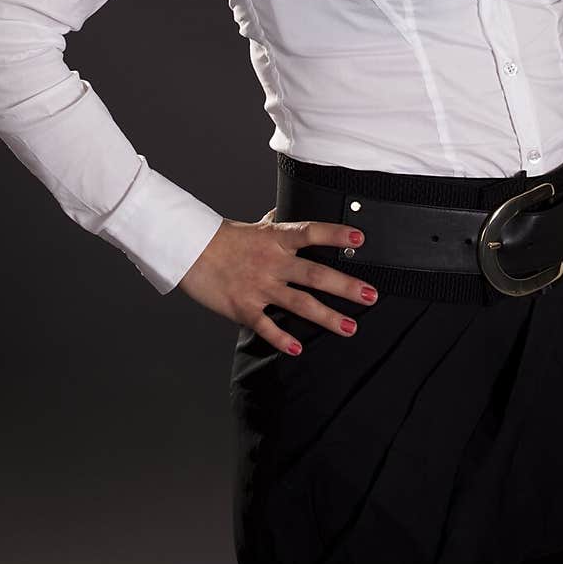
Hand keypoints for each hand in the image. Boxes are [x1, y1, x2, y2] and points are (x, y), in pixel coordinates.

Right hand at [176, 208, 378, 354]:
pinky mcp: (244, 307)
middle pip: (314, 274)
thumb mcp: (255, 227)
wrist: (191, 251)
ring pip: (299, 303)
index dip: (335, 234)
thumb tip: (288, 214)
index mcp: (276, 240)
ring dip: (327, 317)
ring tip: (350, 328)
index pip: (310, 232)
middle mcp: (272, 262)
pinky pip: (266, 326)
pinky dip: (281, 339)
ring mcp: (259, 286)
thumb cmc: (225, 239)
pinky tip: (298, 349)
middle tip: (371, 295)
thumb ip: (276, 225)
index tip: (359, 237)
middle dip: (345, 286)